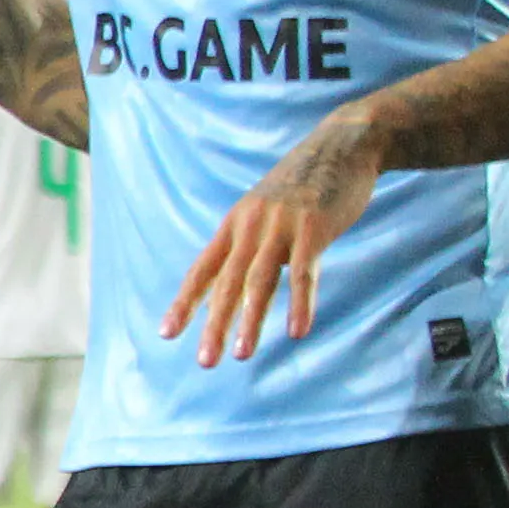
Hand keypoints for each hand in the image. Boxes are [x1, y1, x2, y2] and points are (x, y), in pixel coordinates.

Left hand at [163, 111, 384, 365]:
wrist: (341, 145)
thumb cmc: (303, 185)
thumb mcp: (265, 210)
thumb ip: (250, 242)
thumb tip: (237, 279)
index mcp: (234, 225)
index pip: (201, 269)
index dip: (184, 302)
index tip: (166, 334)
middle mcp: (250, 227)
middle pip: (225, 283)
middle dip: (212, 324)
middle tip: (205, 362)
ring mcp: (281, 226)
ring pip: (258, 281)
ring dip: (249, 321)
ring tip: (240, 354)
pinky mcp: (314, 227)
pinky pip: (304, 272)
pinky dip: (300, 302)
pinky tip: (296, 331)